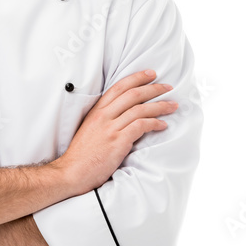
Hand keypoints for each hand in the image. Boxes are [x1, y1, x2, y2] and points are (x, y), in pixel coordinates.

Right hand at [53, 69, 177, 194]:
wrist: (72, 171)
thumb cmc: (82, 154)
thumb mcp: (90, 129)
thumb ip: (105, 120)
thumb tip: (125, 115)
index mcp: (96, 111)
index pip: (118, 87)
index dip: (136, 78)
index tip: (151, 74)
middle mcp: (103, 116)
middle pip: (132, 94)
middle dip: (153, 88)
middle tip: (168, 87)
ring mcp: (110, 128)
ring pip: (140, 109)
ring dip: (160, 106)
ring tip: (172, 106)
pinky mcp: (117, 141)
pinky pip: (141, 126)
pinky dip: (154, 123)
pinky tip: (163, 125)